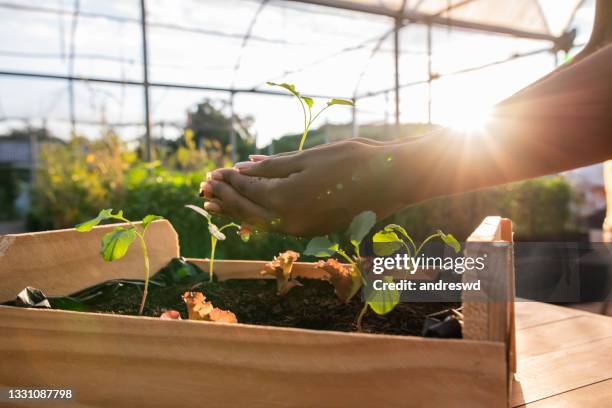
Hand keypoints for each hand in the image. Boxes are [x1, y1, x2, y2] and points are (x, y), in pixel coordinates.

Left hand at [200, 139, 409, 236]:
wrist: (392, 180)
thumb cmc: (353, 160)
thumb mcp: (308, 157)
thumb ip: (272, 166)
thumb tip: (242, 168)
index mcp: (286, 199)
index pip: (247, 189)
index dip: (227, 180)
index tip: (211, 173)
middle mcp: (290, 221)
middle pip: (248, 210)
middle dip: (226, 198)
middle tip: (204, 190)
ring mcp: (304, 230)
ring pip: (261, 222)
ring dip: (239, 211)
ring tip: (217, 204)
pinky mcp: (315, 231)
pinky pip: (278, 226)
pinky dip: (260, 217)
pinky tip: (251, 213)